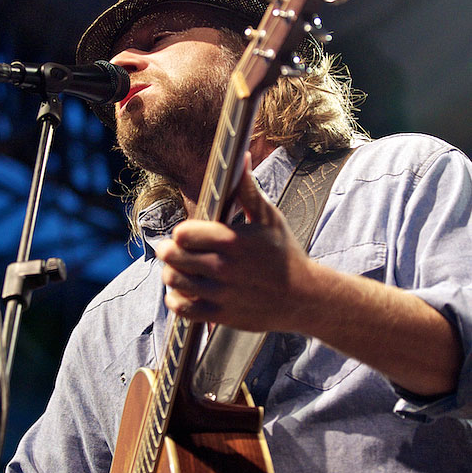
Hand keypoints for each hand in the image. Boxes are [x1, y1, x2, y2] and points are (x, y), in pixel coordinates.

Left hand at [156, 156, 313, 331]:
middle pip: (173, 257)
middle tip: (172, 251)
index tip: (186, 235)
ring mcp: (221, 293)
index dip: (181, 233)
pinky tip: (181, 293)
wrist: (304, 296)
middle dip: (169, 252)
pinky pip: (183, 309)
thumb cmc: (284, 254)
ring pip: (174, 282)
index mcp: (232, 240)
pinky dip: (176, 301)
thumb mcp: (269, 218)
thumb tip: (242, 157)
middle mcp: (223, 267)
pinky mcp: (221, 314)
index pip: (183, 233)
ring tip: (177, 270)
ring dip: (170, 275)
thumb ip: (248, 190)